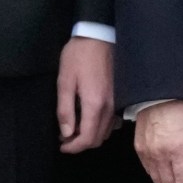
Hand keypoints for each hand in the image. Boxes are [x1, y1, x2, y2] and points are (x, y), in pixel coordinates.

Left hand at [56, 36, 116, 153]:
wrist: (99, 35)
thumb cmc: (78, 56)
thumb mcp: (64, 81)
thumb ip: (65, 110)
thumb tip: (66, 133)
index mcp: (94, 104)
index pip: (87, 138)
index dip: (73, 147)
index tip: (62, 145)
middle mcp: (109, 107)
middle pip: (98, 139)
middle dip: (80, 143)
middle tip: (65, 136)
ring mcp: (117, 102)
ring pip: (106, 132)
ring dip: (90, 135)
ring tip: (74, 127)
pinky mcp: (120, 96)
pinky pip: (112, 121)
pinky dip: (100, 126)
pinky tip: (89, 118)